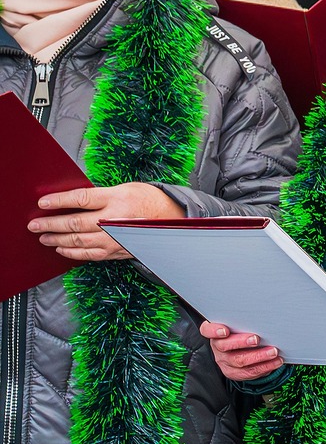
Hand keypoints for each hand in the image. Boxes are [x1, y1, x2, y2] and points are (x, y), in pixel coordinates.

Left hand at [28, 183, 183, 261]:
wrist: (172, 220)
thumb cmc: (149, 200)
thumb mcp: (126, 188)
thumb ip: (100, 195)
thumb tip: (71, 201)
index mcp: (117, 199)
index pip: (81, 199)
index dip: (58, 201)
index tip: (43, 203)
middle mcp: (115, 219)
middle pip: (74, 222)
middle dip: (50, 224)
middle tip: (35, 225)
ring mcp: (115, 238)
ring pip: (78, 241)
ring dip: (57, 240)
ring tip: (44, 237)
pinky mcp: (117, 251)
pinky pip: (89, 254)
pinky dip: (72, 253)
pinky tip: (62, 250)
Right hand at [201, 319, 281, 382]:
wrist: (239, 351)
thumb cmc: (240, 333)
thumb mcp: (238, 325)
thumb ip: (243, 321)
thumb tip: (262, 314)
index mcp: (215, 333)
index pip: (207, 330)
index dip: (214, 331)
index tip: (224, 330)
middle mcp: (217, 348)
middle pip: (225, 346)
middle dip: (242, 342)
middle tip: (256, 339)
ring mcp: (225, 361)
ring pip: (240, 361)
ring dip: (259, 356)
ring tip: (273, 352)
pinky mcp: (234, 372)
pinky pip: (249, 372)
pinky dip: (265, 366)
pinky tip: (275, 361)